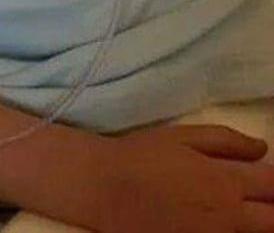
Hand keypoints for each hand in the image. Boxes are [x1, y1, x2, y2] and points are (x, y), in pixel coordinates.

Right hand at [91, 124, 273, 232]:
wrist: (104, 187)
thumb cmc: (140, 155)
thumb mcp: (180, 137)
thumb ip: (225, 140)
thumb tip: (262, 149)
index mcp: (226, 182)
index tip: (268, 178)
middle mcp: (229, 216)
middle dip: (273, 207)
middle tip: (259, 196)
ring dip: (255, 221)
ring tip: (237, 207)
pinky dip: (233, 230)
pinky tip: (215, 218)